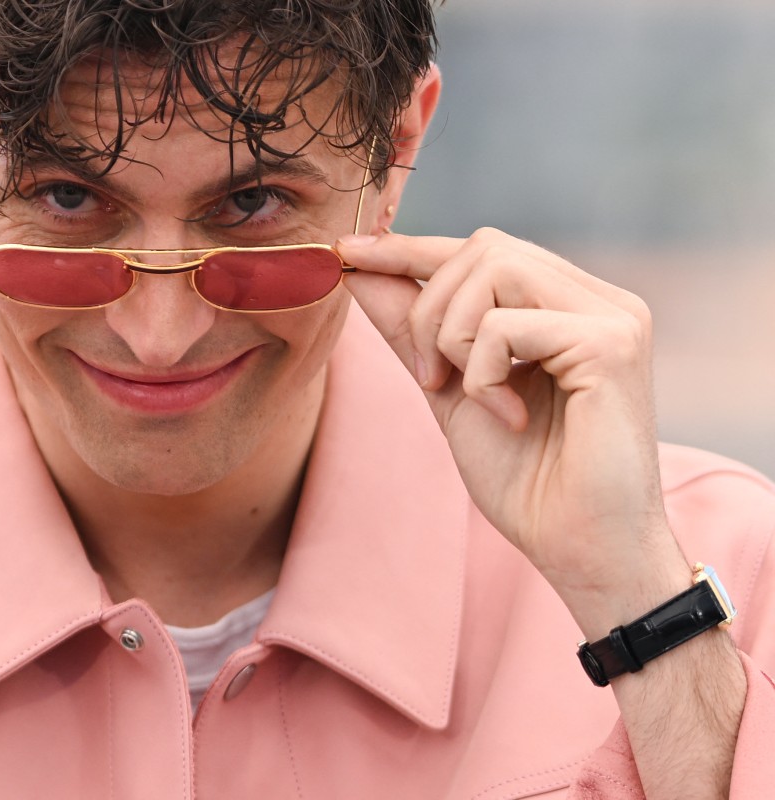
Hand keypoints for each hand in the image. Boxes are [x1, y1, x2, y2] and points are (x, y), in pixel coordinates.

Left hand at [339, 228, 686, 608]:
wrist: (575, 547)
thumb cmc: (524, 479)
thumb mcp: (449, 389)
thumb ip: (411, 329)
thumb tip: (360, 271)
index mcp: (564, 305)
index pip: (479, 251)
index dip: (409, 249)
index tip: (345, 253)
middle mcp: (595, 299)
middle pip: (482, 248)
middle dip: (429, 310)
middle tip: (429, 378)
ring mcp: (612, 316)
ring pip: (493, 269)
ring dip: (454, 337)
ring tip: (469, 396)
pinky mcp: (613, 343)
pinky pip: (506, 324)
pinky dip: (483, 373)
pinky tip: (508, 416)